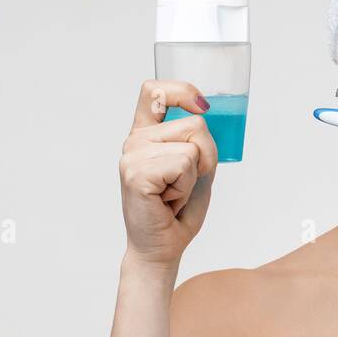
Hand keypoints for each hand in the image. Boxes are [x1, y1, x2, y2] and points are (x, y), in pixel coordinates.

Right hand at [118, 79, 218, 266]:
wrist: (163, 246)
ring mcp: (132, 155)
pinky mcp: (136, 173)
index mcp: (145, 133)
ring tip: (174, 193)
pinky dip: (186, 186)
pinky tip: (168, 200)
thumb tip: (205, 112)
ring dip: (195, 176)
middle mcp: (135, 140)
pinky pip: (185, 163)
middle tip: (183, 184)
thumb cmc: (178, 209)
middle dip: (206, 157)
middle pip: (196, 123)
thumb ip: (198, 139)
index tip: (201, 106)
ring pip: (194, 146)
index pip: (153, 90)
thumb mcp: (196, 166)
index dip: (181, 90)